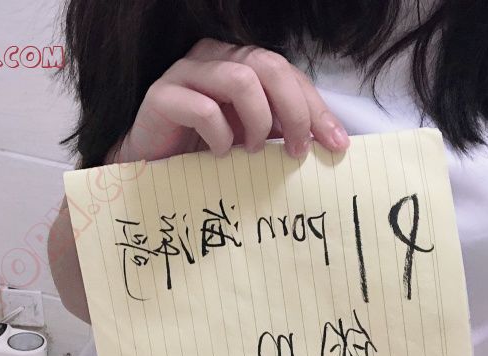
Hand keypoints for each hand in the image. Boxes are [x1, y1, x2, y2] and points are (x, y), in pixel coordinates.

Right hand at [108, 38, 349, 163]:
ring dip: (257, 120)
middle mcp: (214, 58)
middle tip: (297, 151)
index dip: (316, 107)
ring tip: (253, 150)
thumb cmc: (203, 150)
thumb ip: (284, 132)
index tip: (335, 144)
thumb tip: (330, 142)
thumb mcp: (253, 139)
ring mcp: (186, 73)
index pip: (289, 74)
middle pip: (269, 66)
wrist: (151, 166)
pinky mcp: (162, 96)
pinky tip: (219, 154)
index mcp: (240, 63)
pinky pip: (202, 108)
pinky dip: (219, 135)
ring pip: (240, 79)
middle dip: (294, 111)